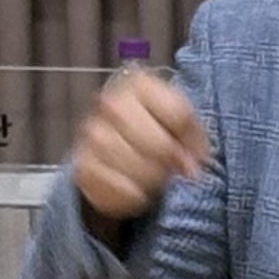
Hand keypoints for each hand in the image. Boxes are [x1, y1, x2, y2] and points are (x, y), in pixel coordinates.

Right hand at [69, 65, 210, 223]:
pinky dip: (133, 193)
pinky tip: (139, 189)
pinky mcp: (84, 166)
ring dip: (151, 176)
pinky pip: (116, 186)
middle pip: (151, 137)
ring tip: (156, 177)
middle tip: (174, 168)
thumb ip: (192, 137)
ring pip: (130, 161)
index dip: (192, 138)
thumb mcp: (181, 124)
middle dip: (168, 157)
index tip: (194, 151)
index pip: (176, 111)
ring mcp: (92, 134)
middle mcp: (109, 103)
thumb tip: (191, 166)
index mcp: (140, 85)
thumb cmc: (155, 130)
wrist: (116, 150)